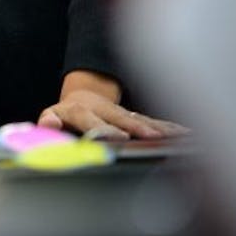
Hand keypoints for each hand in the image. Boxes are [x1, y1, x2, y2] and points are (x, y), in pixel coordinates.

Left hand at [37, 71, 188, 140]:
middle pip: (121, 118)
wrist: (82, 100)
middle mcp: (103, 109)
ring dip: (159, 128)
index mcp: (79, 110)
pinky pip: (153, 122)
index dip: (102, 127)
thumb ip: (49, 121)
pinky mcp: (135, 117)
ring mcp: (121, 112)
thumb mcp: (51, 117)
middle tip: (151, 135)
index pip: (90, 119)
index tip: (115, 135)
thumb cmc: (65, 116)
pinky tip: (188, 133)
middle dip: (137, 127)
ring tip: (177, 135)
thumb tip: (48, 123)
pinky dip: (170, 128)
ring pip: (141, 120)